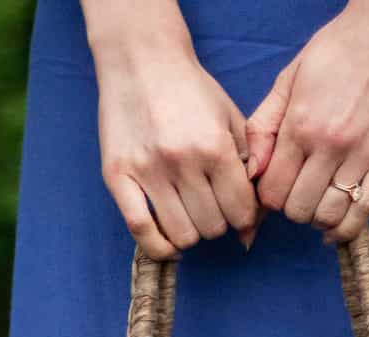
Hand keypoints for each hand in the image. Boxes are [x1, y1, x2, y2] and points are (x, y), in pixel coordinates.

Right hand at [88, 17, 258, 259]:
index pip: (241, 212)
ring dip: (191, 232)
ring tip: (188, 213)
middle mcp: (182, 160)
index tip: (236, 209)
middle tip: (209, 204)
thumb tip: (251, 232)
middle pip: (212, 227)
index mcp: (215, 147)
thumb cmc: (192, 91)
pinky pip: (140, 230)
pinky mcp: (117, 174)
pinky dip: (159, 247)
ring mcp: (147, 169)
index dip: (244, 218)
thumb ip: (249, 172)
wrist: (141, 58)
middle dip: (217, 222)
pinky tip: (169, 243)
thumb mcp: (231, 122)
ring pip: (182, 235)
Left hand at [243, 0, 368, 249]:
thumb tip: (251, 172)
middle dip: (292, 208)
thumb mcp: (290, 78)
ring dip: (318, 218)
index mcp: (301, 123)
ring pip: (329, 216)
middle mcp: (331, 142)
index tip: (276, 187)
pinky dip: (346, 228)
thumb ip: (265, 126)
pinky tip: (336, 226)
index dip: (269, 197)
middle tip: (298, 194)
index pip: (272, 190)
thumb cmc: (339, 49)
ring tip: (319, 203)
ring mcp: (365, 152)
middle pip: (298, 208)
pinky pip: (364, 212)